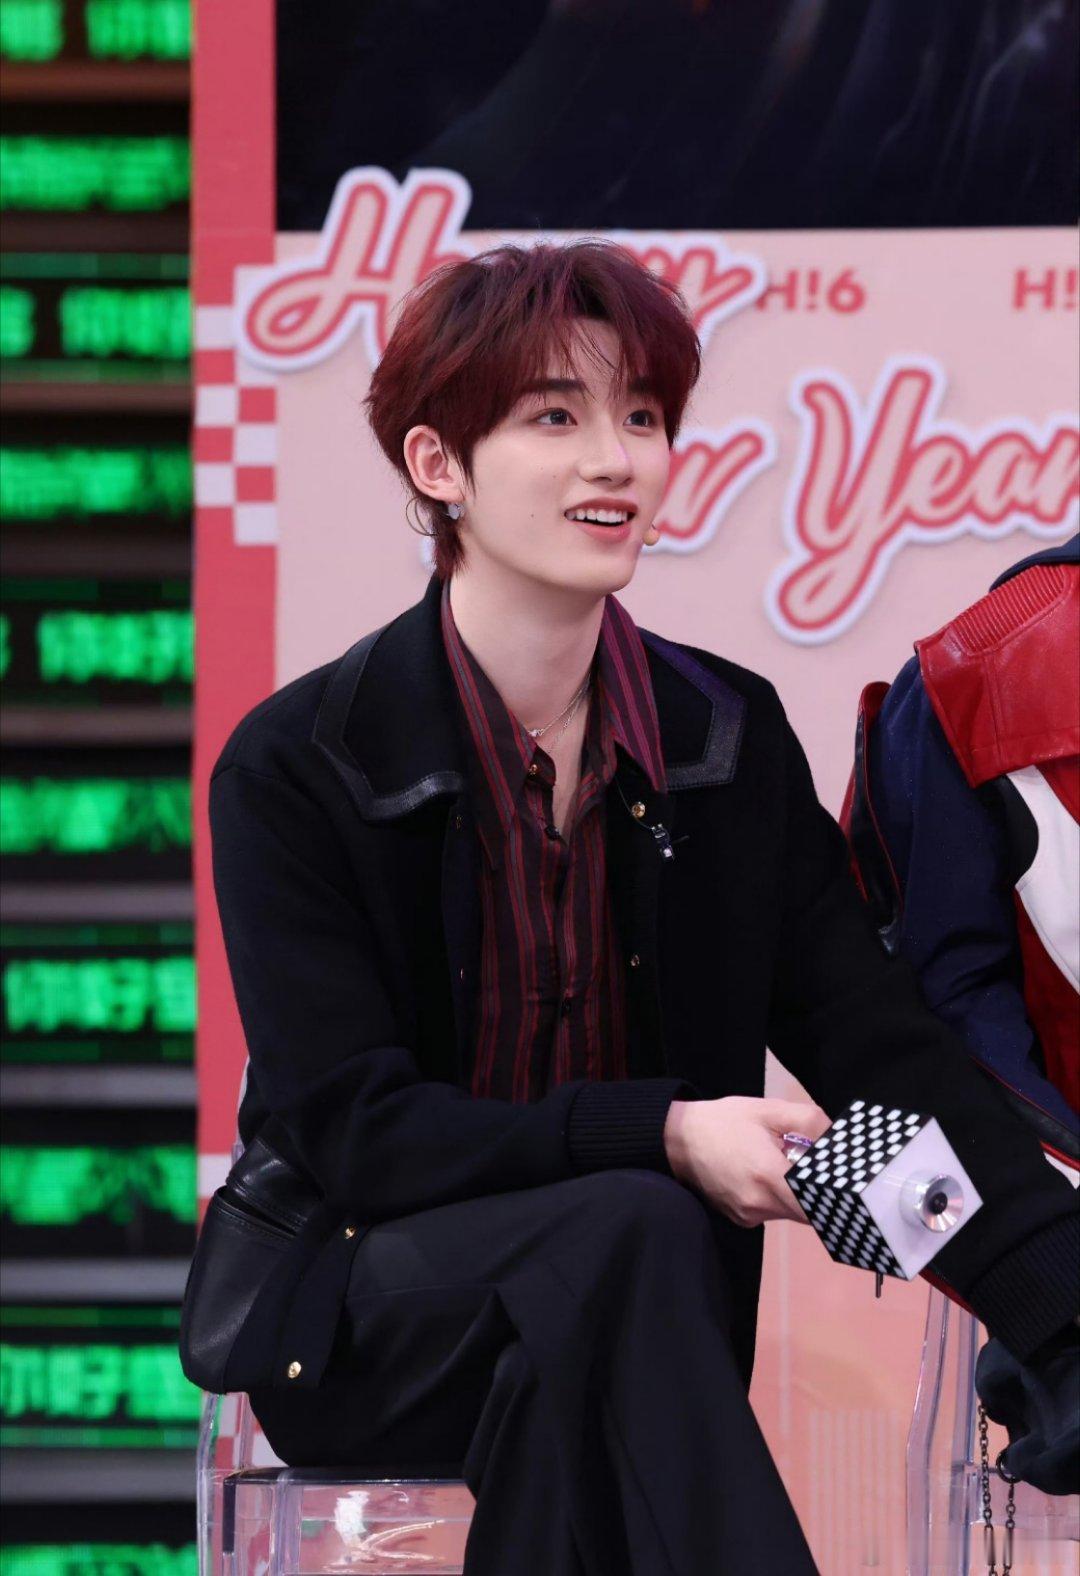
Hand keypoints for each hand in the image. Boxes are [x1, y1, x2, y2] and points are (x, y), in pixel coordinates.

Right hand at [663, 1096, 829, 1226]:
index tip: (846, 1182)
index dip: (836, 1196)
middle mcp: (759, 1204)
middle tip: (816, 1167)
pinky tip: (764, 1175)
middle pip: (807, 1211)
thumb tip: (837, 1139)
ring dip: (796, 1194)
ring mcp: (748, 1216)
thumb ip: (809, 1121)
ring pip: (790, 1213)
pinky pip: (771, 1213)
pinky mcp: (739, 1219)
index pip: (818, 1203)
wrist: (678, 1139)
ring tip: (784, 1165)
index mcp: (769, 1175)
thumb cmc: (725, 1121)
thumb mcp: (768, 1109)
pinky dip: (776, 1198)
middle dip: (817, 1191)